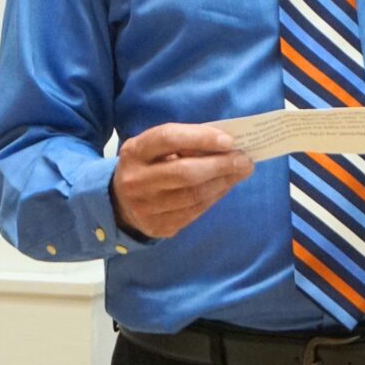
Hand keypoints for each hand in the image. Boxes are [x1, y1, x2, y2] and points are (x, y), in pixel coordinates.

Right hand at [110, 123, 252, 238]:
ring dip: (223, 182)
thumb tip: (228, 143)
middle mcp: (136, 180)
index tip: (229, 141)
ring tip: (241, 171)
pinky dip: (214, 197)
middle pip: (185, 172)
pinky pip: (194, 212)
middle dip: (221, 165)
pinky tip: (225, 186)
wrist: (119, 201)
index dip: (201, 138)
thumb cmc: (150, 164)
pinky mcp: (157, 226)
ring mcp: (145, 207)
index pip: (169, 139)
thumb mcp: (156, 146)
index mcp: (135, 151)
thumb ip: (186, 141)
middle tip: (245, 160)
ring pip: (193, 196)